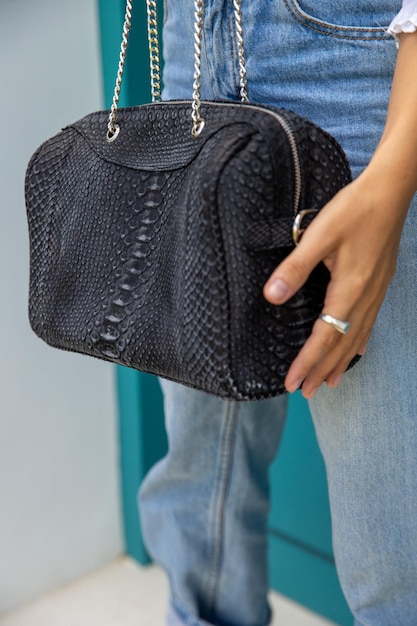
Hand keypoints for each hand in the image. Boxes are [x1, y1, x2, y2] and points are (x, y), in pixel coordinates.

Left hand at [263, 169, 409, 398]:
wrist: (390, 192)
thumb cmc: (354, 210)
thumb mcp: (318, 236)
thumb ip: (294, 268)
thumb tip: (272, 297)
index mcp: (349, 290)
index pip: (324, 338)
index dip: (306, 363)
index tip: (291, 383)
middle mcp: (365, 298)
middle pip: (341, 345)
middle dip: (322, 371)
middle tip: (306, 393)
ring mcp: (376, 293)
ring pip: (357, 338)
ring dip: (341, 362)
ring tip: (329, 383)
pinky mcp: (380, 284)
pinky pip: (369, 324)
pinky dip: (359, 343)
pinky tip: (357, 350)